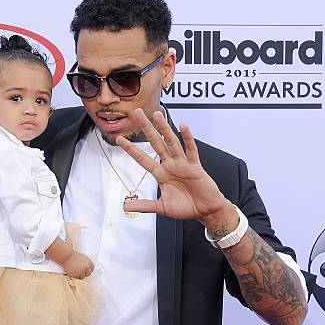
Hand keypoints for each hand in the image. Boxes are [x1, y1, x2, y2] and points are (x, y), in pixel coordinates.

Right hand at [62, 251, 93, 278]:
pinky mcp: (76, 275)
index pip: (92, 269)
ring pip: (82, 277)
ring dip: (79, 275)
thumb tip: (87, 269)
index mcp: (89, 262)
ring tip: (75, 270)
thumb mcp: (82, 258)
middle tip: (80, 271)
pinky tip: (72, 271)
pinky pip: (76, 277)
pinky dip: (74, 275)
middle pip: (88, 274)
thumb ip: (86, 263)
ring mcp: (81, 272)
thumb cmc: (73, 256)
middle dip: (85, 273)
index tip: (86, 270)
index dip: (88, 270)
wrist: (66, 256)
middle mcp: (86, 267)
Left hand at [116, 108, 233, 224]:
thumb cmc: (186, 207)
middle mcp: (170, 165)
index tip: (119, 140)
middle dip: (146, 128)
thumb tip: (126, 207)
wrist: (205, 211)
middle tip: (137, 113)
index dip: (131, 149)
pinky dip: (188, 138)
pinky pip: (191, 150)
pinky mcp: (195, 166)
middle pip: (155, 143)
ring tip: (157, 115)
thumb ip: (145, 205)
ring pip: (171, 142)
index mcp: (161, 174)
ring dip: (164, 128)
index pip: (143, 159)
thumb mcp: (162, 207)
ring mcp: (182, 164)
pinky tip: (183, 126)